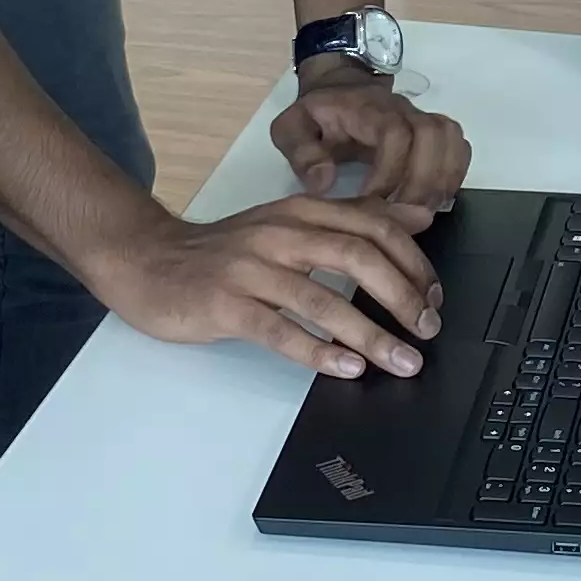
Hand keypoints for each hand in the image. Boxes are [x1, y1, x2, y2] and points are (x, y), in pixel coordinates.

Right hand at [92, 195, 444, 377]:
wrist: (146, 259)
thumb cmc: (222, 252)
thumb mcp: (288, 223)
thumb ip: (348, 221)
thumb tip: (416, 220)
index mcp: (300, 211)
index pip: (372, 225)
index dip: (412, 261)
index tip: (434, 296)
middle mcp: (279, 233)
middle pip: (357, 256)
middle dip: (403, 296)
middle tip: (428, 329)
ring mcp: (251, 269)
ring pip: (323, 299)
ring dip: (370, 334)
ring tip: (401, 360)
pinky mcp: (225, 304)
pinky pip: (279, 330)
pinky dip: (318, 351)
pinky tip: (346, 368)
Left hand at [272, 61, 469, 208]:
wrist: (338, 87)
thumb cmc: (316, 114)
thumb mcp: (290, 128)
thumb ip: (301, 153)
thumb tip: (324, 184)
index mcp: (366, 108)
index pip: (394, 134)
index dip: (389, 172)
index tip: (371, 203)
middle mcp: (402, 109)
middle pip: (432, 137)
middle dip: (421, 183)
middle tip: (401, 218)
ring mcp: (422, 118)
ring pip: (451, 140)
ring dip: (441, 181)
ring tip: (420, 214)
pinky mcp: (434, 131)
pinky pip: (458, 148)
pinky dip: (454, 176)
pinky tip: (435, 201)